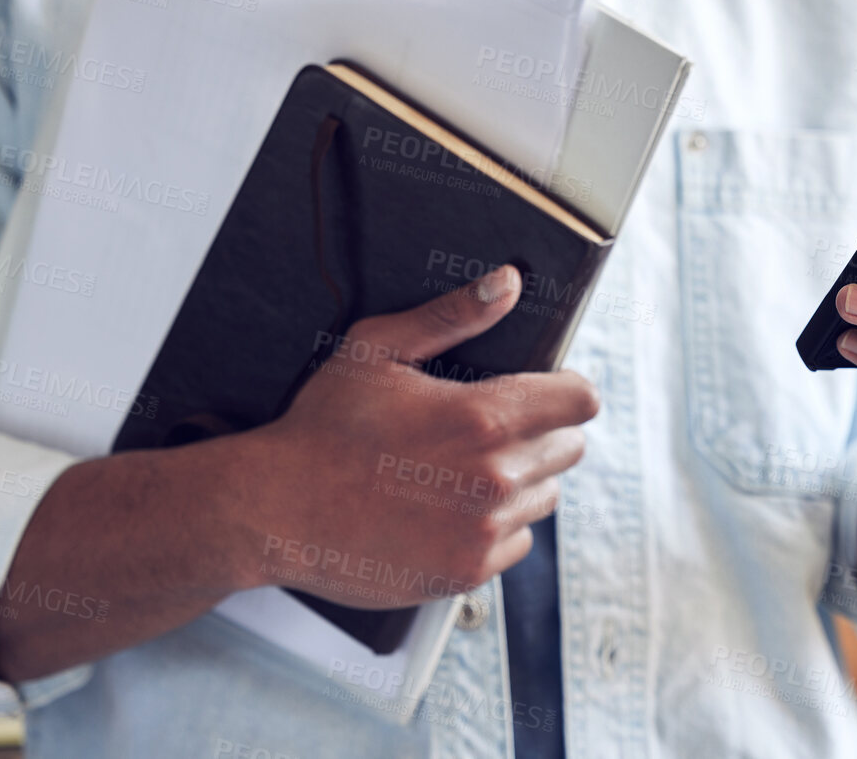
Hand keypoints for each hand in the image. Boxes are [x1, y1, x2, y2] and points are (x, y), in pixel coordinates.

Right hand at [243, 265, 599, 607]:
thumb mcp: (377, 350)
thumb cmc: (322, 427)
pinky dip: (494, 527)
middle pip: (569, 450)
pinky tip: (449, 510)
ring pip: (545, 498)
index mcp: (484, 417)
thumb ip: (451, 315)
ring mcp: (483, 531)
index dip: (565, 389)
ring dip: (520, 482)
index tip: (543, 391)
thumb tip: (509, 283)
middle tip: (488, 431)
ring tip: (463, 471)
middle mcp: (496, 479)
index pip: (581, 401)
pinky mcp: (466, 572)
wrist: (276, 510)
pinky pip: (516, 543)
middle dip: (540, 433)